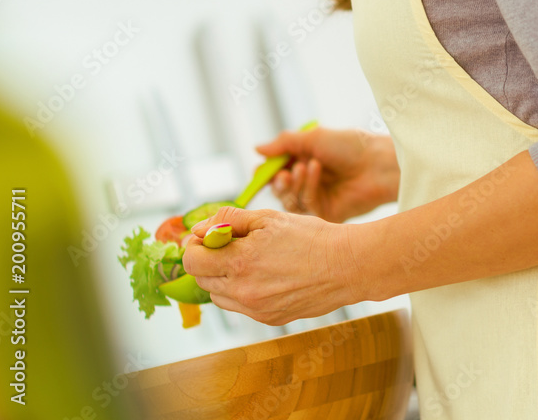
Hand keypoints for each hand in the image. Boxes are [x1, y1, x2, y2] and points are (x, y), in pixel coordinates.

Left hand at [181, 204, 362, 324]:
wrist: (345, 266)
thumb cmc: (309, 237)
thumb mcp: (268, 217)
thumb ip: (229, 220)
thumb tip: (199, 229)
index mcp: (240, 262)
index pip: (192, 260)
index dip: (195, 245)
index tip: (208, 236)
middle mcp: (243, 291)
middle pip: (202, 279)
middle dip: (208, 259)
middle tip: (229, 244)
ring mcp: (256, 309)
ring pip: (219, 295)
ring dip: (223, 276)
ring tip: (249, 258)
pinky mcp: (268, 319)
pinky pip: (240, 305)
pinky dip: (242, 290)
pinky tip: (264, 273)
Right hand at [254, 125, 399, 222]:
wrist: (378, 163)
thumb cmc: (350, 145)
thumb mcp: (313, 137)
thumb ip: (284, 143)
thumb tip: (256, 148)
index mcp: (304, 160)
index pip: (276, 171)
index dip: (265, 173)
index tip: (260, 172)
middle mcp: (308, 181)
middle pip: (279, 190)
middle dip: (277, 182)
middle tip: (282, 174)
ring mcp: (318, 198)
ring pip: (290, 201)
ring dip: (293, 184)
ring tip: (304, 167)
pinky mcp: (326, 213)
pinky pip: (306, 207)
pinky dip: (307, 188)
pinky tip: (317, 171)